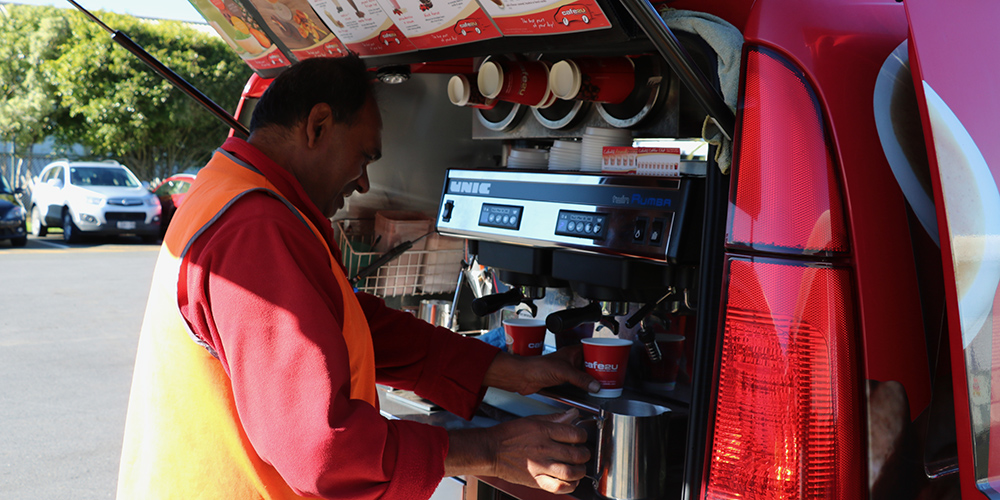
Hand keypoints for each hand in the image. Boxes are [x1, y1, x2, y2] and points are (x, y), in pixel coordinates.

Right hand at [446, 410, 589, 493]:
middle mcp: (544, 448)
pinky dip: (569, 486)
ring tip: (579, 468)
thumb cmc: (508, 435)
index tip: (581, 438)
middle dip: (585, 454)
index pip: (575, 434)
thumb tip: (572, 414)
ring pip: (571, 472)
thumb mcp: (532, 420)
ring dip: (580, 471)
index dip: (583, 436)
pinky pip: (558, 487)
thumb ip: (554, 418)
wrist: (490, 450)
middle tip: (583, 454)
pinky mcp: (535, 480)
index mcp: (544, 431)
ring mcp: (540, 466)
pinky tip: (571, 482)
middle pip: (576, 454)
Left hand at [484, 345, 600, 395]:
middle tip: (610, 376)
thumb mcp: (563, 372)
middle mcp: (570, 360)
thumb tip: (596, 385)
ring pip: (584, 374)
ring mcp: (566, 371)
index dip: (601, 354)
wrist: (522, 377)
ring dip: (592, 380)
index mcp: (571, 352)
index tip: (611, 362)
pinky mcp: (562, 381)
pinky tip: (589, 392)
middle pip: (590, 363)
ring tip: (602, 385)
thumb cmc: (537, 367)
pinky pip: (578, 383)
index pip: (591, 350)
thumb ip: (580, 379)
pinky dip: (584, 387)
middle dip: (600, 370)